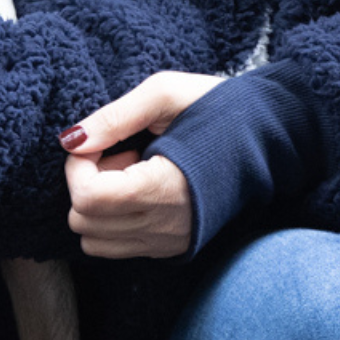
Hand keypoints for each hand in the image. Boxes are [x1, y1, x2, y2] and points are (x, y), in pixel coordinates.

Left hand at [61, 70, 220, 258]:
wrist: (268, 135)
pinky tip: (139, 185)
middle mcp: (167, 225)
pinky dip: (113, 219)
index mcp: (166, 187)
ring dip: (98, 204)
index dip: (78, 165)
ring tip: (128, 169)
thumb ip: (113, 118)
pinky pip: (119, 246)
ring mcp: (170, 241)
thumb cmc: (218, 107)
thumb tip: (71, 141)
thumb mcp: (164, 94)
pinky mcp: (173, 245)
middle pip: (84, 222)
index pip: (89, 198)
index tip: (100, 141)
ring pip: (95, 241)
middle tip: (116, 152)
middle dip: (86, 182)